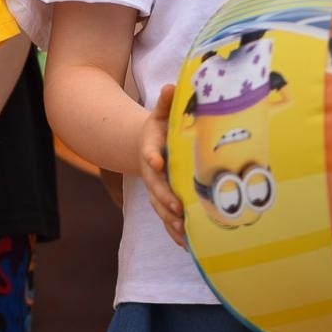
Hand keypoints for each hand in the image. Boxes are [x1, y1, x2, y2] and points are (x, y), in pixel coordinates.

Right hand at [140, 83, 183, 246]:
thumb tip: (172, 86)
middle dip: (165, 198)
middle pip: (155, 187)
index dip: (152, 157)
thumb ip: (165, 103)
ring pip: (160, 207)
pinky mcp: (163, 201)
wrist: (144, 147)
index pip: (149, 153)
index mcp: (151, 149)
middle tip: (178, 208)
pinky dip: (174, 232)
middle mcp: (151, 173)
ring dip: (170, 220)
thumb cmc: (159, 130)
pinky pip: (166, 218)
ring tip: (184, 231)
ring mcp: (155, 189)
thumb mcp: (160, 114)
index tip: (156, 162)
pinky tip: (187, 245)